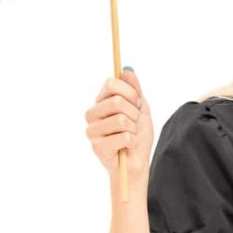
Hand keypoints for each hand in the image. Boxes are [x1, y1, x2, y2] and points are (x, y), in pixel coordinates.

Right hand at [85, 67, 152, 191]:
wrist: (136, 162)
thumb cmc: (138, 135)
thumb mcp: (140, 108)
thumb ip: (134, 89)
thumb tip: (127, 69)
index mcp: (100, 101)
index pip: (111, 83)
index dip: (130, 92)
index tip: (137, 102)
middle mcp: (92, 114)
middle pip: (117, 101)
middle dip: (134, 113)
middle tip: (134, 123)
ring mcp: (92, 130)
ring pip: (121, 120)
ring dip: (134, 129)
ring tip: (130, 136)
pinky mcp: (97, 146)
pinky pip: (124, 136)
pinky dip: (132, 142)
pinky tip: (126, 147)